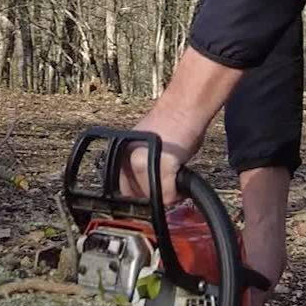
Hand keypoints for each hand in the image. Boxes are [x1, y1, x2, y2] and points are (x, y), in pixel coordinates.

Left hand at [117, 46, 244, 204]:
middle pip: (139, 196)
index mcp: (121, 155)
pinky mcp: (162, 167)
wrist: (184, 108)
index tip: (154, 194)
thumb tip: (147, 189)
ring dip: (167, 194)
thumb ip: (141, 167)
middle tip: (168, 185)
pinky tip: (181, 176)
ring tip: (175, 179)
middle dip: (155, 195)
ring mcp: (142, 165)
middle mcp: (128, 160)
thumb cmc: (172, 123)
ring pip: (155, 197)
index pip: (124, 189)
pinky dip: (178, 192)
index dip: (141, 194)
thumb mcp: (147, 147)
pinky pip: (169, 195)